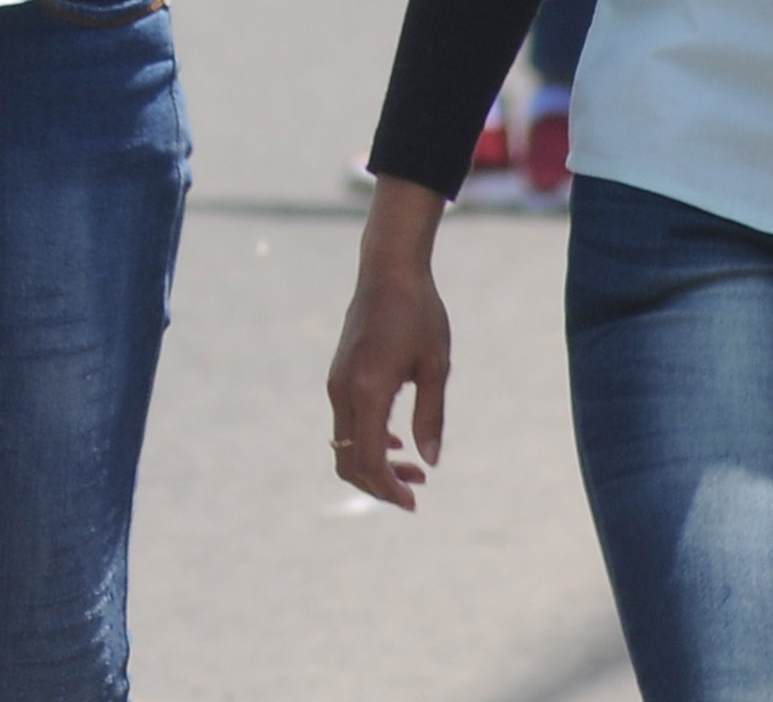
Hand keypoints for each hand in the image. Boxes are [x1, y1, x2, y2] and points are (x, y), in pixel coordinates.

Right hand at [327, 180, 453, 508]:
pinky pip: (347, 423)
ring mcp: (337, 383)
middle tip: (417, 490)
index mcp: (367, 391)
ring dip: (375, 464)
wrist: (389, 271)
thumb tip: (430, 461)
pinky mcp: (340, 375)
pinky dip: (368, 442)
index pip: (368, 460)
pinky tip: (398, 442)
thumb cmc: (419, 314)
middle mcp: (343, 391)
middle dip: (380, 484)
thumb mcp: (436, 367)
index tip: (414, 501)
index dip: (389, 488)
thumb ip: (431, 416)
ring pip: (345, 444)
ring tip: (414, 468)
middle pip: (349, 461)